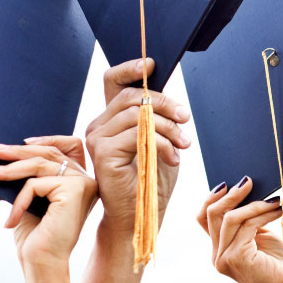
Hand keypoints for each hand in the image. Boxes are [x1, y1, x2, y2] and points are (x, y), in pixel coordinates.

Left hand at [0, 137, 96, 266]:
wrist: (42, 265)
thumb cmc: (35, 237)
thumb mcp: (32, 198)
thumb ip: (31, 175)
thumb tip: (7, 152)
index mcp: (80, 180)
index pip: (70, 145)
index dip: (48, 139)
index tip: (23, 142)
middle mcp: (86, 179)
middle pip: (50, 152)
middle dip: (17, 151)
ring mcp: (83, 183)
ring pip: (39, 164)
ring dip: (7, 169)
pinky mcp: (74, 189)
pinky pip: (36, 183)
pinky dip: (19, 200)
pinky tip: (12, 220)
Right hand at [85, 57, 190, 233]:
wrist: (141, 217)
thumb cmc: (150, 181)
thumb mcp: (159, 141)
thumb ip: (158, 118)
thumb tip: (170, 98)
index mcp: (111, 119)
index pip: (113, 81)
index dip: (130, 68)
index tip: (152, 64)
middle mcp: (99, 125)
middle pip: (132, 95)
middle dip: (165, 104)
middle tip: (185, 120)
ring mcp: (97, 138)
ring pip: (137, 113)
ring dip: (168, 127)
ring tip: (183, 144)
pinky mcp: (102, 152)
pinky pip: (137, 133)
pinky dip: (162, 143)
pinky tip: (173, 158)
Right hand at [197, 177, 282, 282]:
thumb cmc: (276, 262)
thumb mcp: (258, 234)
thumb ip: (248, 218)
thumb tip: (247, 189)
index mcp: (218, 249)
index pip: (204, 218)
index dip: (211, 198)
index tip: (227, 183)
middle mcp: (216, 254)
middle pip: (211, 214)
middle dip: (230, 195)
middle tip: (248, 181)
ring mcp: (223, 257)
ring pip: (230, 218)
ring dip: (253, 204)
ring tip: (273, 198)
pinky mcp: (235, 258)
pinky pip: (247, 226)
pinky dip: (262, 214)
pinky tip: (277, 210)